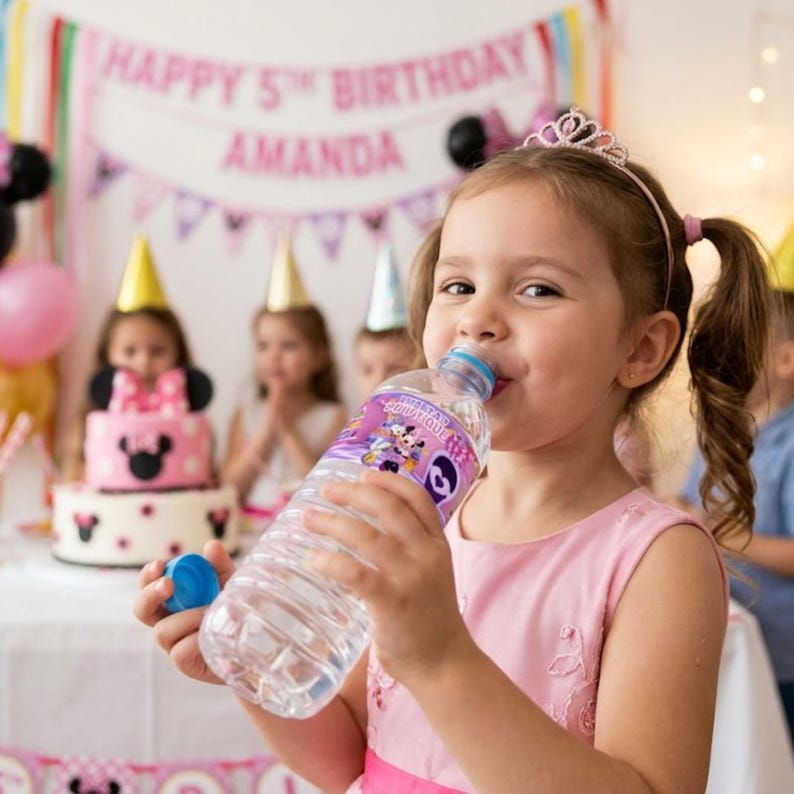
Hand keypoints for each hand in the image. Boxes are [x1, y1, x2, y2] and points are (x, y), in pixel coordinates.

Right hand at [133, 540, 235, 684]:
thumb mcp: (231, 583)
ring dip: (186, 617)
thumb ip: (220, 566)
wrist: (255, 642)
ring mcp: (174, 644)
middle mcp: (168, 620)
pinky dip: (195, 639)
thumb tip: (211, 546)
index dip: (148, 576)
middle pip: (142, 610)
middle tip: (169, 584)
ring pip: (163, 631)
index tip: (159, 565)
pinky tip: (212, 634)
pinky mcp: (185, 665)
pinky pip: (179, 652)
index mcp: (174, 598)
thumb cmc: (236, 608)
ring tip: (211, 612)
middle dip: (151, 594)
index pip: (148, 585)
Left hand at [304, 469, 474, 687]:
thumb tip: (360, 531)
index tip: (363, 474)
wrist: (444, 663)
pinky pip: (356, 574)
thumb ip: (406, 551)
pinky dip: (330, 561)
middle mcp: (427, 554)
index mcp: (438, 544)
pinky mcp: (392, 604)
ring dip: (332, 522)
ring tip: (307, 518)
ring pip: (367, 536)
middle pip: (388, 508)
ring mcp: (411, 578)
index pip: (417, 498)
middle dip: (353, 493)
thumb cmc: (428, 618)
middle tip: (326, 490)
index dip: (388, 481)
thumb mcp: (429, 573)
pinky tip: (312, 558)